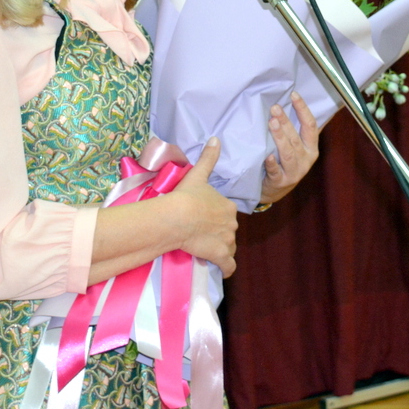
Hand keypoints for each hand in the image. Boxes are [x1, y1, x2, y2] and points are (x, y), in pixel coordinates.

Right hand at [170, 138, 238, 276]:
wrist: (177, 217)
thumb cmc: (186, 196)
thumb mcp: (197, 175)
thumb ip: (208, 158)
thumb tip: (216, 139)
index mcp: (227, 206)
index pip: (226, 213)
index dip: (215, 216)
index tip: (204, 218)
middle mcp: (231, 224)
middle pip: (227, 230)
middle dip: (219, 233)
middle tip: (202, 234)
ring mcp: (227, 241)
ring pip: (229, 247)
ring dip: (222, 249)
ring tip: (208, 250)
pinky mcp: (220, 256)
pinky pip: (229, 266)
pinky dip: (227, 268)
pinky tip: (223, 269)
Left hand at [260, 91, 320, 204]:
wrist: (275, 191)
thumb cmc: (284, 163)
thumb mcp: (296, 148)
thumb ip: (296, 130)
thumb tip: (292, 101)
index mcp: (311, 148)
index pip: (310, 126)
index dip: (303, 109)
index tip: (293, 94)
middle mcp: (305, 160)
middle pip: (296, 138)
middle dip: (286, 122)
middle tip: (275, 108)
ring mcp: (294, 172)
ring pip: (288, 153)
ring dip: (279, 137)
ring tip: (272, 123)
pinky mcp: (280, 182)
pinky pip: (276, 171)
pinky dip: (272, 163)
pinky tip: (267, 155)